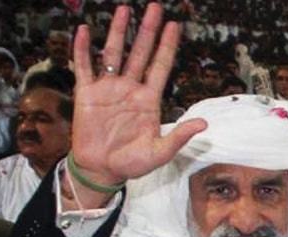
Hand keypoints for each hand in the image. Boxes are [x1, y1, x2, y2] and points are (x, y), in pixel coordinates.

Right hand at [69, 3, 205, 206]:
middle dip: (148, 31)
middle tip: (154, 7)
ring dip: (119, 32)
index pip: (161, 66)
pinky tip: (85, 31)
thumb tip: (204, 123)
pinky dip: (83, 49)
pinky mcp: (86, 94)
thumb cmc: (133, 163)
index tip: (175, 25)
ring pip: (114, 54)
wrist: (103, 170)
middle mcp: (130, 89)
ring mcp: (108, 89)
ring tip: (125, 10)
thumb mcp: (160, 152)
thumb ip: (180, 136)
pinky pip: (84, 67)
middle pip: (140, 53)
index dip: (168, 46)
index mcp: (149, 100)